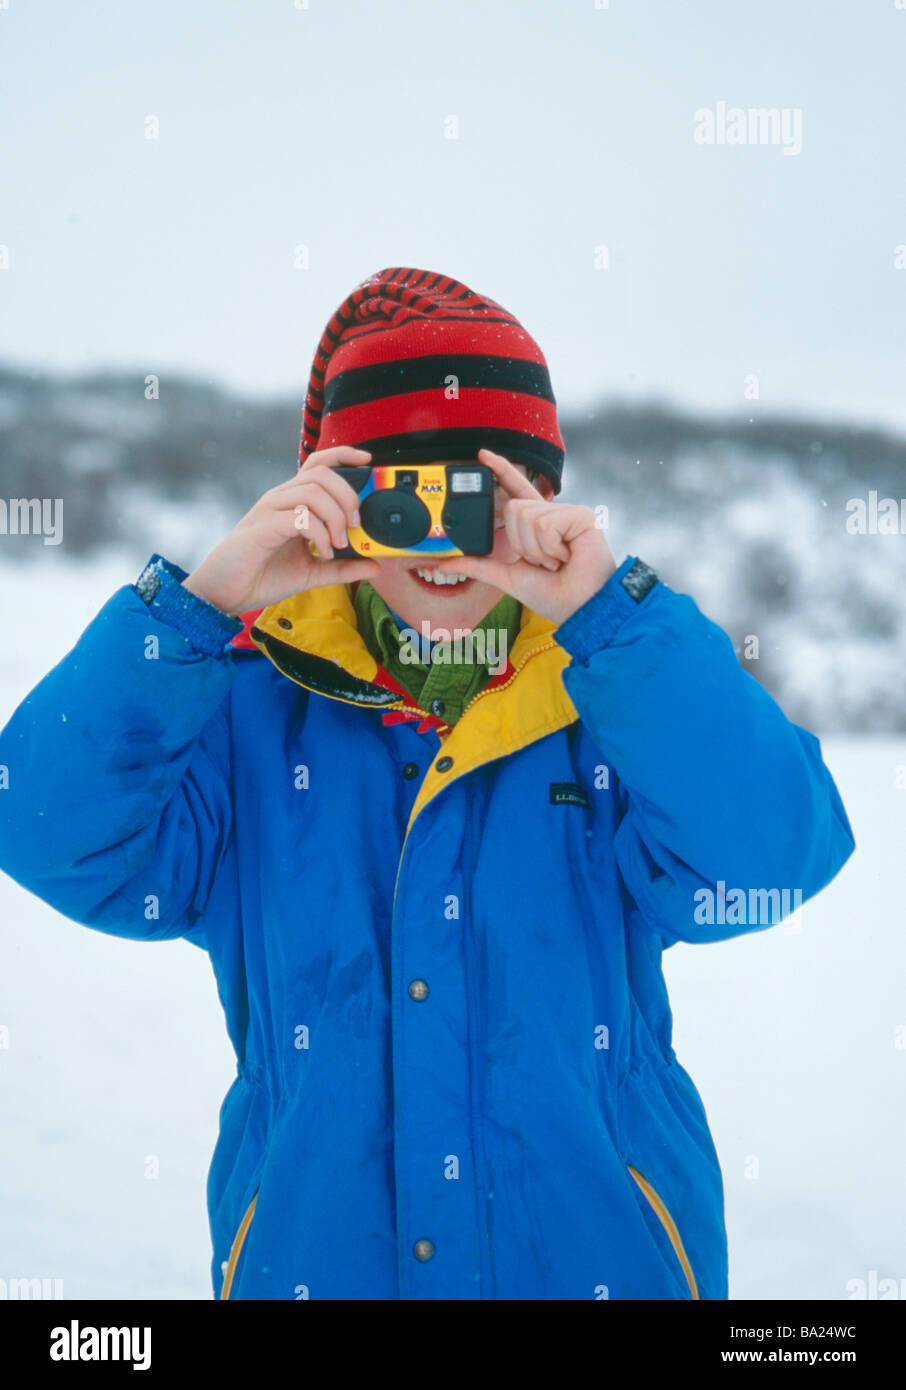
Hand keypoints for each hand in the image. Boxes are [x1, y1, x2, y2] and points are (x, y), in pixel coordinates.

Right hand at [181, 446, 380, 615]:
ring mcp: (270, 510)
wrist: (225, 593)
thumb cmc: (263, 577)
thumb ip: (342, 568)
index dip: (344, 455)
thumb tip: (376, 566)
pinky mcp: (263, 528)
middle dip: (348, 496)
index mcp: (292, 502)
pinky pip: (300, 517)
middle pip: (322, 474)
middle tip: (355, 525)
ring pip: (312, 491)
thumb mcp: (312, 572)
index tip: (368, 461)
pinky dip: (320, 534)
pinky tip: (323, 553)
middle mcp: (281, 499)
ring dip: (335, 517)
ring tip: (339, 544)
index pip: (319, 464)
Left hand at [432, 449, 616, 623]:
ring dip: (536, 549)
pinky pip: (545, 523)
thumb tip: (444, 563)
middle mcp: (551, 514)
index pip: (515, 490)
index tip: (482, 455)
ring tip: (556, 561)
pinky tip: (566, 556)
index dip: (501, 469)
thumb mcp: (507, 577)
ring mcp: (567, 513)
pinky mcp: (581, 515)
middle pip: (514, 508)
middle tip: (542, 562)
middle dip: (520, 544)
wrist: (579, 608)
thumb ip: (478, 566)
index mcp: (537, 525)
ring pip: (527, 516)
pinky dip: (550, 547)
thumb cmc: (552, 594)